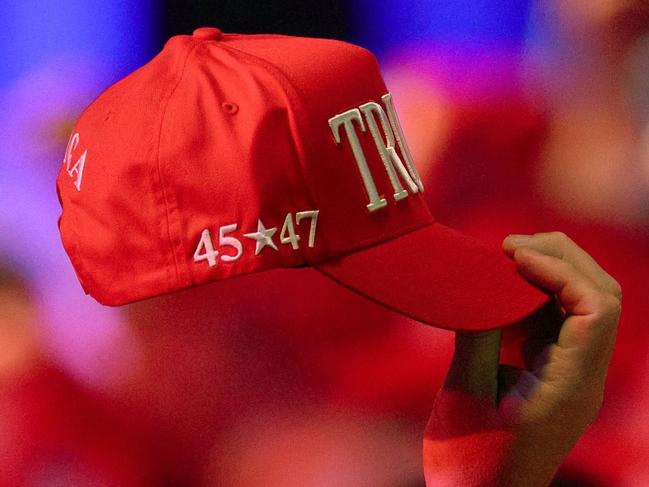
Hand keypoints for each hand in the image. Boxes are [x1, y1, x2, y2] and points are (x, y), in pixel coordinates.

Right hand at [423, 232, 620, 486]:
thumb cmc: (471, 462)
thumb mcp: (464, 398)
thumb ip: (475, 338)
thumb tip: (478, 287)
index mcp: (571, 386)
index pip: (597, 309)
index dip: (560, 270)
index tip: (511, 257)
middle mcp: (584, 375)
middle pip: (602, 295)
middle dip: (561, 258)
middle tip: (508, 246)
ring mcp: (573, 372)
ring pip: (585, 301)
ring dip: (551, 270)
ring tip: (506, 257)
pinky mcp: (555, 370)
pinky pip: (560, 317)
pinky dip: (536, 292)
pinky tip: (503, 287)